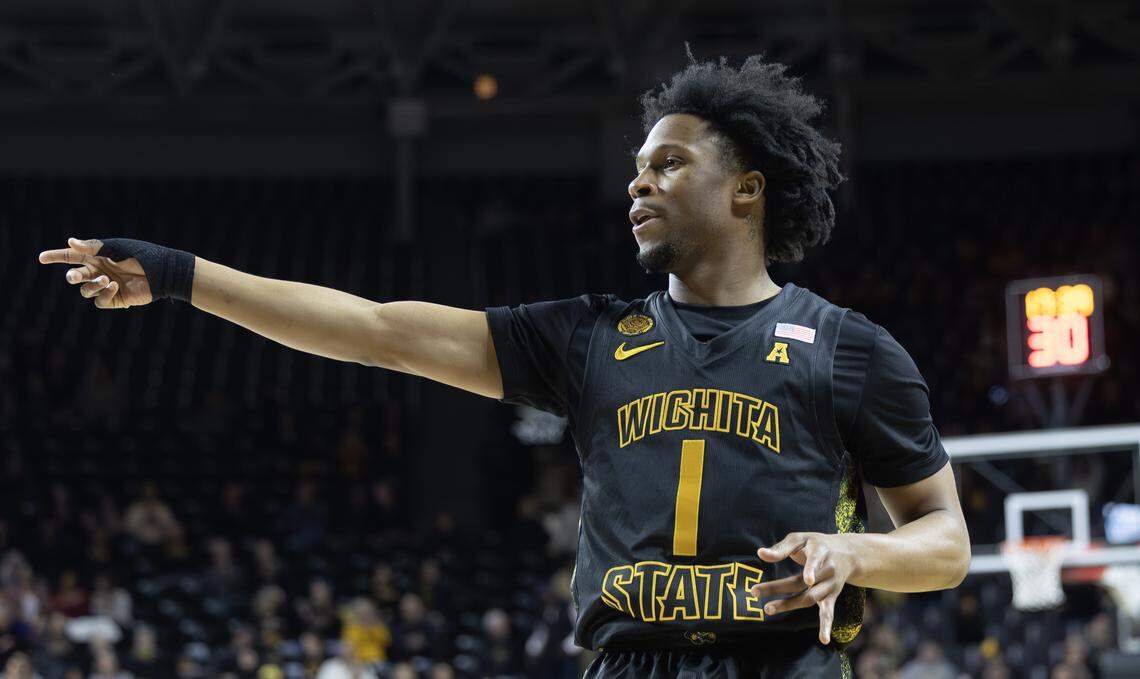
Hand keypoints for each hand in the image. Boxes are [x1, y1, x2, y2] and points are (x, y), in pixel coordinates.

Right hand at [38, 237, 152, 308]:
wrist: (163, 273)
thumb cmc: (141, 255)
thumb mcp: (116, 248)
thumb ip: (93, 247)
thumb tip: (70, 242)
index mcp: (98, 255)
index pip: (72, 256)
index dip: (56, 256)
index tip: (41, 258)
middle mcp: (100, 270)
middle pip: (76, 276)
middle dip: (73, 277)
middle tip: (75, 276)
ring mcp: (106, 285)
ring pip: (86, 290)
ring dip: (92, 286)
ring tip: (106, 280)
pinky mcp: (115, 298)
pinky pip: (99, 301)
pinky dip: (104, 294)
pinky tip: (115, 286)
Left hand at [752, 532, 858, 644]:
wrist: (848, 554)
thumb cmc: (816, 544)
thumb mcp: (801, 538)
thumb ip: (782, 548)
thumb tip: (760, 553)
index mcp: (820, 553)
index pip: (814, 562)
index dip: (812, 570)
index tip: (808, 580)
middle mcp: (827, 571)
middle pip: (802, 582)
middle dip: (779, 587)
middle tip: (755, 591)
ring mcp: (830, 586)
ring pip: (809, 598)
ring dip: (789, 604)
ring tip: (768, 609)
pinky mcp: (831, 597)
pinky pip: (828, 612)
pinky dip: (826, 626)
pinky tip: (824, 640)